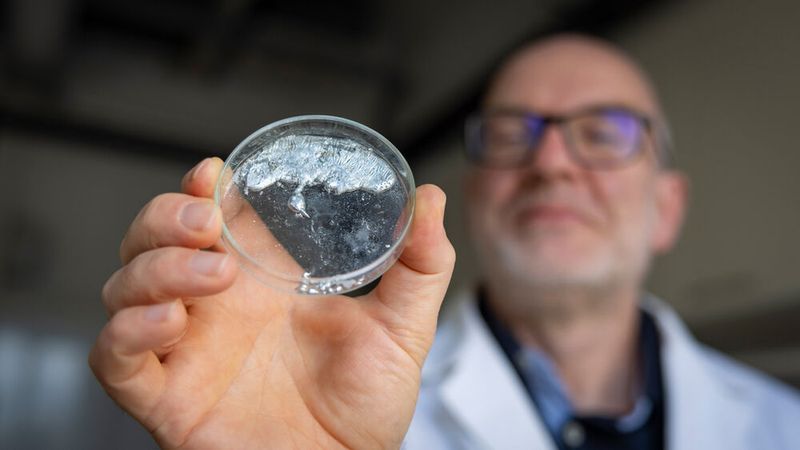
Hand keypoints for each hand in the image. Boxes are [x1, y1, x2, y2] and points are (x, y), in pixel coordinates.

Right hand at [89, 157, 454, 448]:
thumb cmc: (365, 405)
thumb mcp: (401, 328)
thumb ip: (419, 266)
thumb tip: (429, 199)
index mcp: (260, 281)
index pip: (210, 216)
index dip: (200, 186)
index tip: (216, 172)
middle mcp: (215, 307)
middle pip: (153, 239)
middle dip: (164, 216)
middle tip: (204, 219)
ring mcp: (186, 349)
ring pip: (126, 286)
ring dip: (156, 267)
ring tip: (213, 274)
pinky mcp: (166, 396)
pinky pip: (115, 358)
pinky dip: (127, 332)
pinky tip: (169, 323)